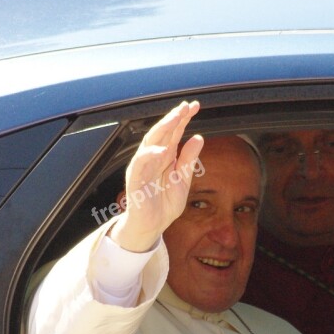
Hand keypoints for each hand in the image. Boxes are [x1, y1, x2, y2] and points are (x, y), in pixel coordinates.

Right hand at [110, 101, 202, 251]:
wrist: (151, 227)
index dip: (183, 118)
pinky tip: (162, 149)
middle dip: (173, 118)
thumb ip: (188, 160)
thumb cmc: (164, 204)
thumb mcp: (183, 181)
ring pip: (150, 142)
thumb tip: (199, 138)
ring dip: (162, 129)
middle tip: (185, 107)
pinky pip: (140, 164)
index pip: (174, 132)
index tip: (195, 106)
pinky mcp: (135, 180)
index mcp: (165, 156)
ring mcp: (143, 167)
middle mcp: (153, 158)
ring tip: (175, 118)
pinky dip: (150, 155)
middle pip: (162, 132)